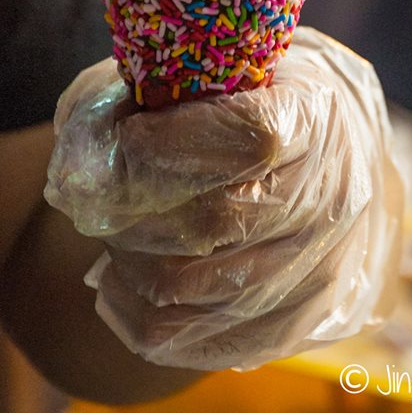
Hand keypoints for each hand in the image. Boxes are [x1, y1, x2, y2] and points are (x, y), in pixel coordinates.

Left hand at [46, 27, 402, 370]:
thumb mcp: (197, 72)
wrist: (316, 158)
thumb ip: (133, 93)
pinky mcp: (289, 326)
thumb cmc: (240, 103)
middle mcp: (331, 199)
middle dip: (133, 207)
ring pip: (187, 288)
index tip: (127, 136)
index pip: (252, 137)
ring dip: (125, 258)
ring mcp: (316, 271)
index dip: (176, 140)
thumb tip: (80, 163)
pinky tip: (115, 277)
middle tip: (101, 190)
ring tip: (112, 228)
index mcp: (315, 117)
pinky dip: (129, 311)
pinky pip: (184, 340)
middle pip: (213, 221)